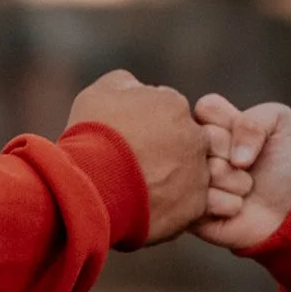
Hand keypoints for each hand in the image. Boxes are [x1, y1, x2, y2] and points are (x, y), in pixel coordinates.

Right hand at [67, 70, 218, 245]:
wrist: (92, 185)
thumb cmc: (92, 137)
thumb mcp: (101, 93)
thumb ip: (126, 84)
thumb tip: (136, 88)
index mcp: (175, 106)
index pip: (169, 112)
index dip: (148, 125)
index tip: (130, 139)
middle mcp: (195, 137)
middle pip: (184, 142)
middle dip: (165, 151)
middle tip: (136, 166)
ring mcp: (198, 174)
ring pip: (189, 175)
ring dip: (170, 180)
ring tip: (138, 190)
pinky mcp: (195, 207)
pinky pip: (187, 206)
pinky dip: (169, 207)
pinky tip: (145, 207)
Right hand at [190, 94, 290, 250]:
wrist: (287, 209)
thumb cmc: (280, 163)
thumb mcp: (280, 124)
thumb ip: (255, 119)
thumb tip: (235, 157)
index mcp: (207, 122)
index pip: (206, 107)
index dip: (231, 123)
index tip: (244, 137)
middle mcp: (191, 148)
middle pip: (203, 140)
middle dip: (234, 156)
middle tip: (245, 166)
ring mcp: (187, 178)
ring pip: (207, 171)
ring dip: (236, 182)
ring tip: (243, 188)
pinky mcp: (187, 208)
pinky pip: (205, 201)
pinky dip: (230, 205)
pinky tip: (235, 207)